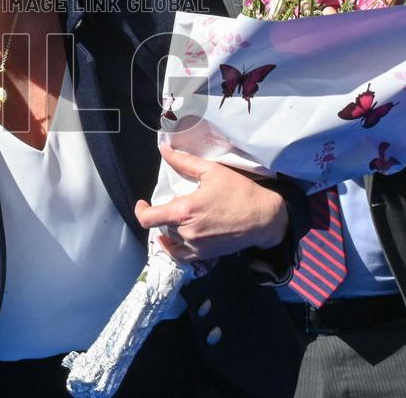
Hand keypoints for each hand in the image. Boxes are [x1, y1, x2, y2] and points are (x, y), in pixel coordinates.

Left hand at [135, 143, 288, 262]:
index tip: (143, 203)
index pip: (148, 218)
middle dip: (166, 213)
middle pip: (162, 225)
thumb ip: (183, 161)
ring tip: (183, 216)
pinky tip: (181, 235)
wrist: (265, 217)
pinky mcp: (204, 256)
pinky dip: (176, 245)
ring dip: (172, 228)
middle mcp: (187, 232)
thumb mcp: (211, 171)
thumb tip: (163, 149)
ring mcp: (195, 247)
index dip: (140, 211)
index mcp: (185, 211)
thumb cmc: (239, 191)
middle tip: (178, 203)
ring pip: (171, 238)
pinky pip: (181, 254)